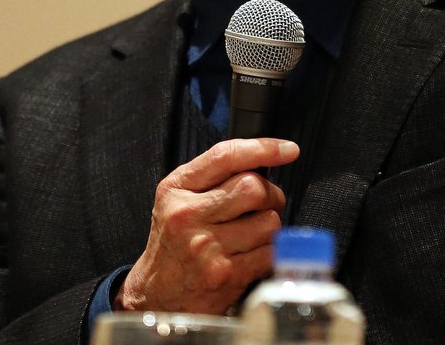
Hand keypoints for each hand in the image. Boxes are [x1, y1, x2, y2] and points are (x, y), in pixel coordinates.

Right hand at [114, 138, 299, 314]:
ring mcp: (208, 246)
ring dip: (270, 226)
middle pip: (254, 187)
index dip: (263, 148)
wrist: (156, 295)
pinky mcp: (226, 274)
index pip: (226, 156)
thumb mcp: (177, 199)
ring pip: (269, 221)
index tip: (288, 149)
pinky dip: (270, 252)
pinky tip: (251, 255)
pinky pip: (271, 251)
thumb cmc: (174, 242)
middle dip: (270, 194)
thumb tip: (263, 160)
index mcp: (176, 189)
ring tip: (252, 234)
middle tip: (263, 205)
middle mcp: (188, 215)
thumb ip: (212, 177)